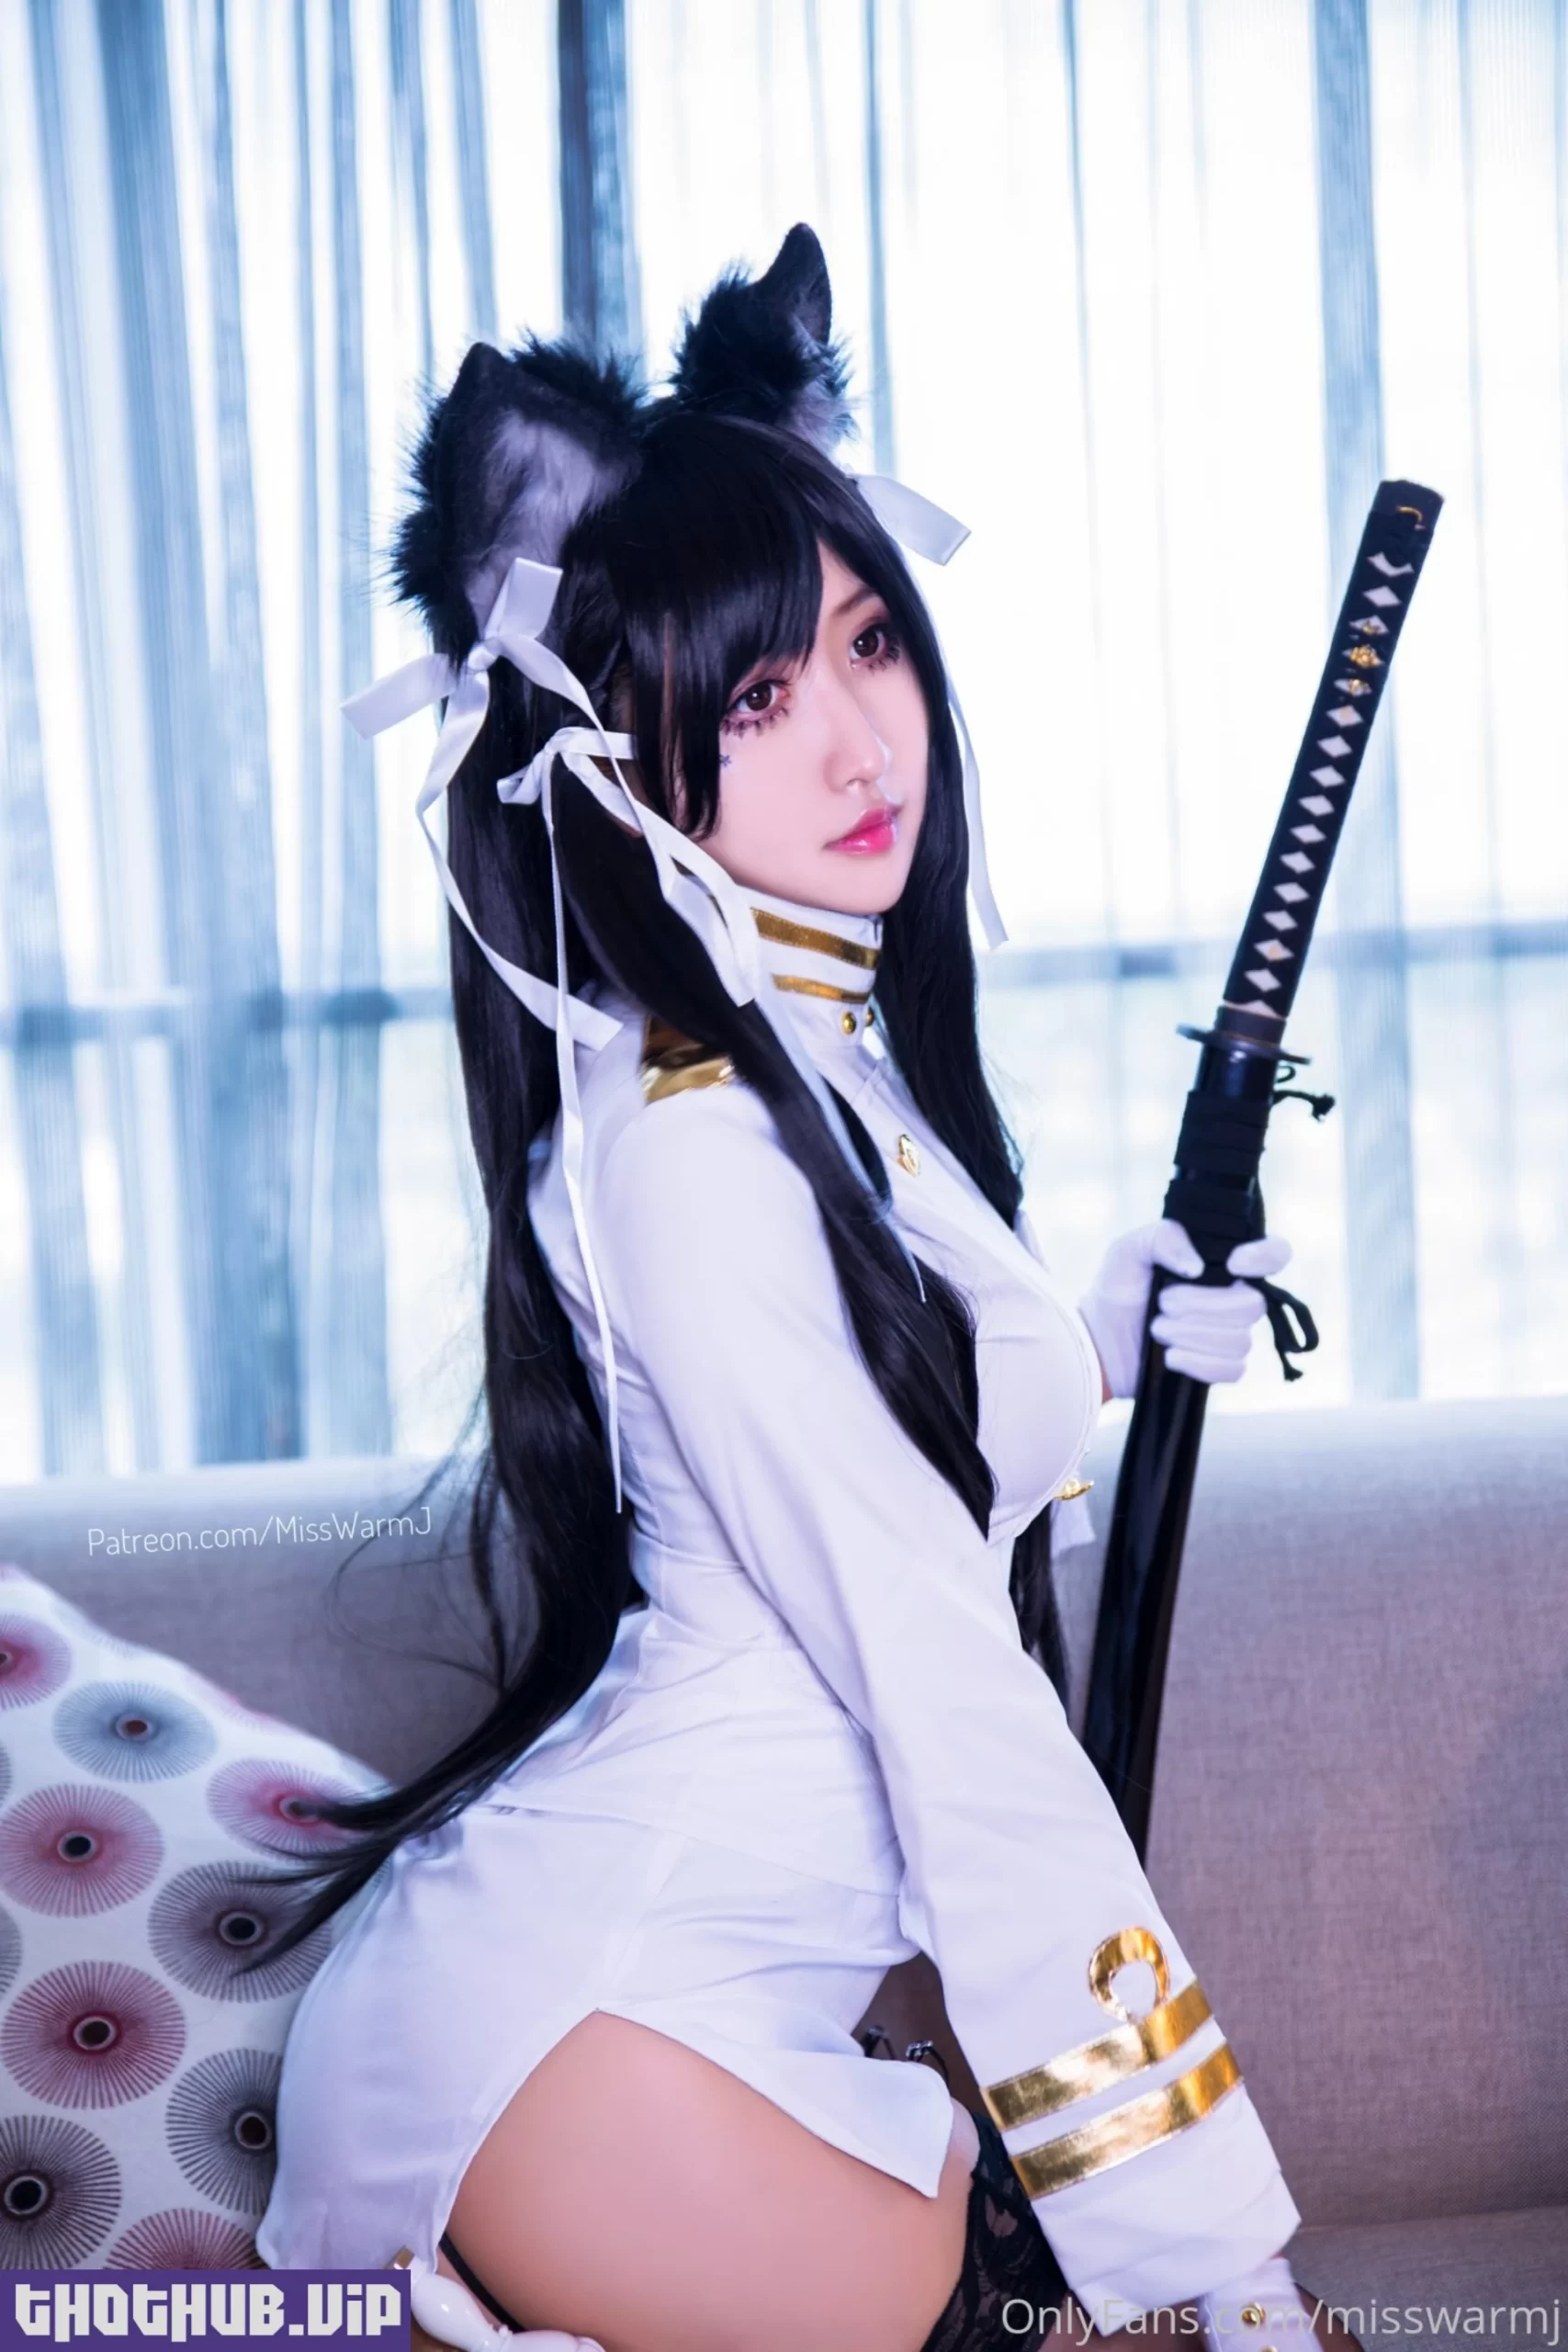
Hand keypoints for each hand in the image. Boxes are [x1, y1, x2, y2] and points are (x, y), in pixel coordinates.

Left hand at [1077, 1218, 1293, 1400]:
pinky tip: (1170, 1357)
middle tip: (1163, 1303)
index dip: (1265, 1258)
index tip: (1233, 1263)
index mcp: (1222, 1263)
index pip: (1275, 1254)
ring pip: (1240, 1340)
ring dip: (1191, 1335)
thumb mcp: (1130, 1249)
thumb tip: (1197, 1266)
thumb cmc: (1118, 1289)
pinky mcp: (1220, 1368)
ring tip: (1158, 1329)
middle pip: (1253, 1305)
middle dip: (1202, 1306)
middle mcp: (1234, 1297)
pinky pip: (1233, 1369)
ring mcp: (1230, 1335)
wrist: (1099, 1340)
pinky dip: (1198, 1364)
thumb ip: (1163, 1238)